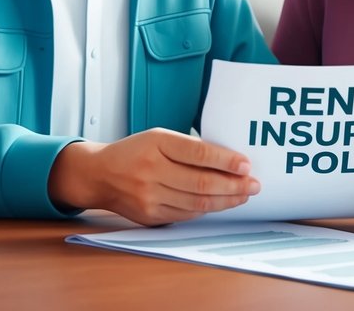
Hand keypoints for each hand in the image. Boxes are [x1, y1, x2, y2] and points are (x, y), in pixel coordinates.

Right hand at [50, 128, 259, 225]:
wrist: (100, 175)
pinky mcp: (150, 216)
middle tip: (254, 185)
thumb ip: (189, 148)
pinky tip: (220, 203)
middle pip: (201, 183)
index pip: (199, 153)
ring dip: (226, 200)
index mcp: (156, 144)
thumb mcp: (159, 137)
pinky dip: (206, 209)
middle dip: (234, 185)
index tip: (246, 165)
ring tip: (243, 195)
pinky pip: (186, 214)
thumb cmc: (134, 152)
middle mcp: (151, 171)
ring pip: (197, 202)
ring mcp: (149, 196)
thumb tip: (228, 161)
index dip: (226, 161)